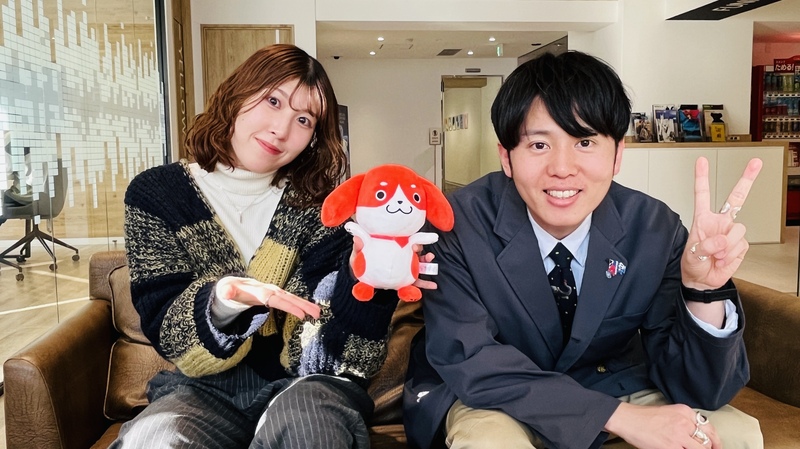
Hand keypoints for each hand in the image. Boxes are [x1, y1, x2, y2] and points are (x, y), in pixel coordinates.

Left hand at [218, 277, 319, 319]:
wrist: (235, 285)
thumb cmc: (230, 290)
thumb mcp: (226, 291)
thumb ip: (227, 291)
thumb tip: (226, 291)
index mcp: (260, 291)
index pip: (276, 299)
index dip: (288, 306)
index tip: (301, 315)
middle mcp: (271, 290)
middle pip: (289, 298)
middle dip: (303, 305)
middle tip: (316, 313)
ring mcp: (276, 292)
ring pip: (293, 298)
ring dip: (306, 305)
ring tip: (319, 313)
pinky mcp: (278, 296)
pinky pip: (292, 300)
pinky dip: (302, 305)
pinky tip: (312, 310)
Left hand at [349, 237, 437, 290]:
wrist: (359, 276)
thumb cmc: (361, 260)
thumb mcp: (358, 253)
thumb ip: (359, 246)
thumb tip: (357, 238)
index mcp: (392, 246)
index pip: (404, 242)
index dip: (412, 242)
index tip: (415, 245)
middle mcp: (399, 256)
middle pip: (414, 253)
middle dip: (422, 253)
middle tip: (428, 256)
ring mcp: (403, 268)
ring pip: (418, 266)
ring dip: (426, 265)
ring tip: (431, 264)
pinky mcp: (403, 280)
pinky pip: (414, 282)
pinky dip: (424, 285)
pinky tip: (433, 286)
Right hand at [606, 403, 721, 448]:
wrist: (628, 419)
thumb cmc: (644, 417)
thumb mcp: (669, 412)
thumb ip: (684, 421)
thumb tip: (696, 436)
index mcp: (685, 411)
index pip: (709, 428)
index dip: (715, 441)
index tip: (715, 447)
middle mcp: (685, 422)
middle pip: (707, 441)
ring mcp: (679, 435)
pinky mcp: (671, 447)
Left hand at [681, 157, 761, 290]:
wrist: (702, 280)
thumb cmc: (694, 263)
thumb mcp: (692, 254)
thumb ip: (706, 245)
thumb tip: (721, 241)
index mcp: (703, 219)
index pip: (703, 194)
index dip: (702, 177)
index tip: (702, 161)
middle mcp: (720, 222)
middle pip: (736, 198)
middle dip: (747, 179)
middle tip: (756, 162)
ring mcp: (731, 232)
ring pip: (738, 230)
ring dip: (726, 246)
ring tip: (716, 255)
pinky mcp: (741, 245)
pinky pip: (740, 246)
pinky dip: (731, 255)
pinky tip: (723, 259)